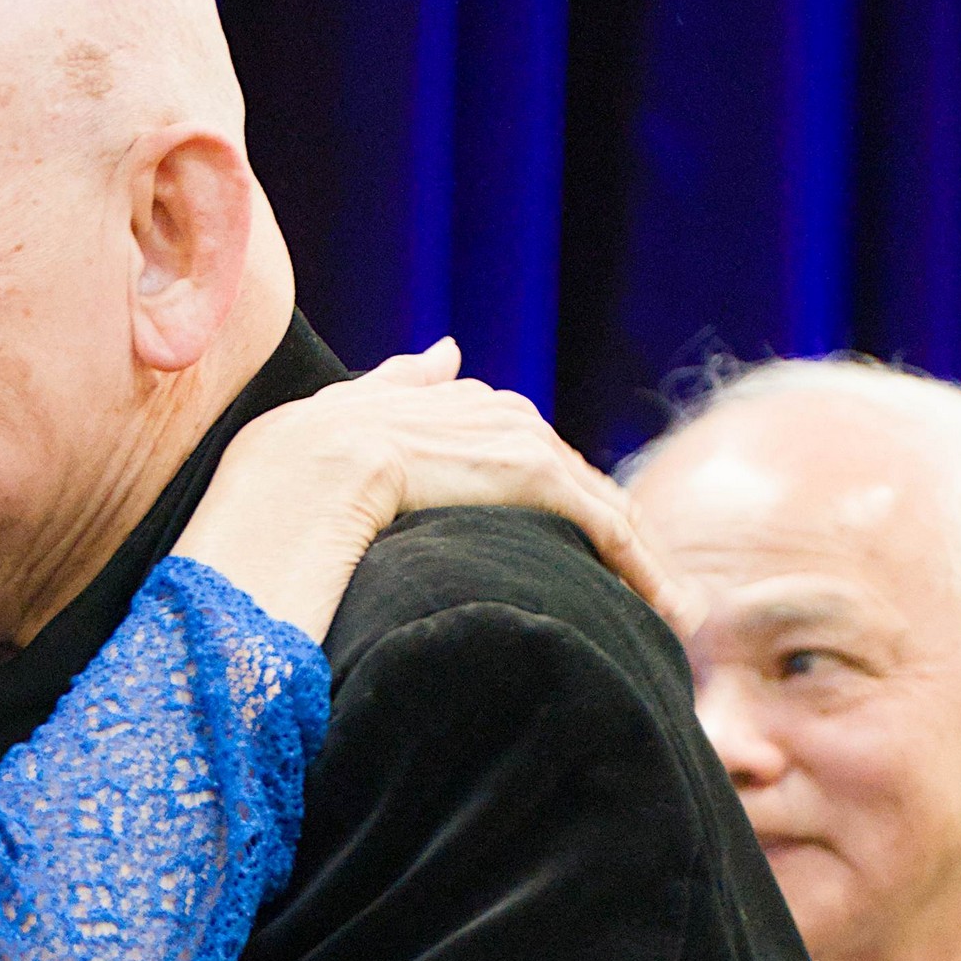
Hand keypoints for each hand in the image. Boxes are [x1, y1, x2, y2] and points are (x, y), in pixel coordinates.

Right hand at [184, 345, 694, 643]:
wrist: (289, 476)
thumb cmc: (285, 473)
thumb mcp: (342, 418)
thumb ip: (400, 383)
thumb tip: (448, 349)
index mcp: (449, 404)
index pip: (525, 455)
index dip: (564, 505)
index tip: (594, 555)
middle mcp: (492, 409)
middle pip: (572, 479)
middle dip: (617, 536)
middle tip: (657, 593)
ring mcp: (512, 438)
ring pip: (598, 502)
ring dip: (644, 559)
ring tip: (675, 611)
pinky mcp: (527, 471)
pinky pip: (602, 521)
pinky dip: (641, 564)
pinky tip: (665, 606)